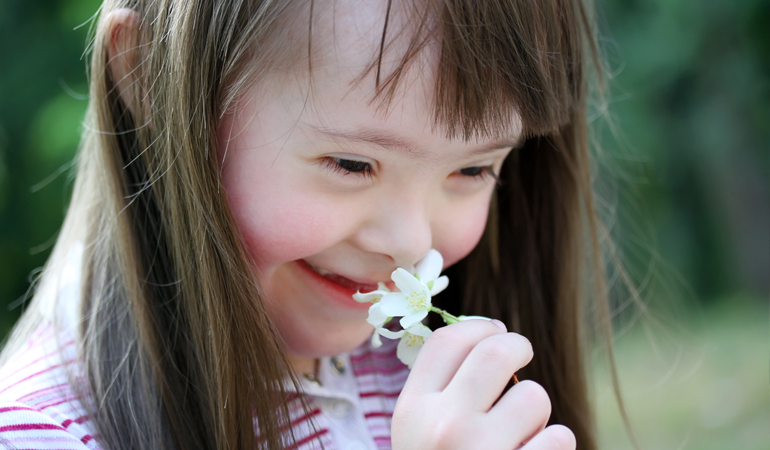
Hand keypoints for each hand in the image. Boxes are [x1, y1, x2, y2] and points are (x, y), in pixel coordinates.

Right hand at [391, 319, 575, 449]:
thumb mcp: (417, 434)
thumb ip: (438, 391)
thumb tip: (487, 335)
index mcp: (412, 412)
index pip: (447, 341)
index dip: (477, 326)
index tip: (493, 330)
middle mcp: (443, 427)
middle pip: (496, 351)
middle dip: (517, 346)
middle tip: (521, 354)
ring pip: (534, 396)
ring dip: (535, 410)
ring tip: (518, 431)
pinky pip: (559, 437)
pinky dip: (553, 445)